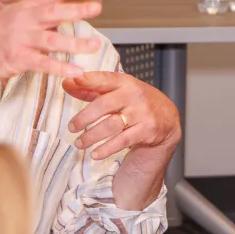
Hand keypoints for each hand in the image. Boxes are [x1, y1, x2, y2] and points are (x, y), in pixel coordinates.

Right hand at [0, 0, 102, 84]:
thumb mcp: (12, 18)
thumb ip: (37, 16)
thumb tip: (62, 13)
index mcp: (22, 8)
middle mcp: (22, 20)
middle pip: (53, 13)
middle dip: (76, 10)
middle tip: (97, 7)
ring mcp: (19, 40)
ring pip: (51, 40)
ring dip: (75, 43)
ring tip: (94, 45)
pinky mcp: (17, 59)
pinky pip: (43, 64)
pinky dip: (61, 68)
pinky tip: (76, 70)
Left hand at [64, 71, 181, 160]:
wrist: (167, 117)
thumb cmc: (136, 103)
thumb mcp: (117, 91)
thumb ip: (92, 89)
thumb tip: (67, 83)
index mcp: (125, 82)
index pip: (104, 79)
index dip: (88, 79)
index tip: (71, 81)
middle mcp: (134, 95)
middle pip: (104, 105)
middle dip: (84, 117)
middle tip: (71, 127)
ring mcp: (142, 112)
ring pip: (111, 125)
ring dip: (92, 136)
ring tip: (79, 144)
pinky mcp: (148, 129)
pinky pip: (123, 141)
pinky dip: (107, 149)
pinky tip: (95, 154)